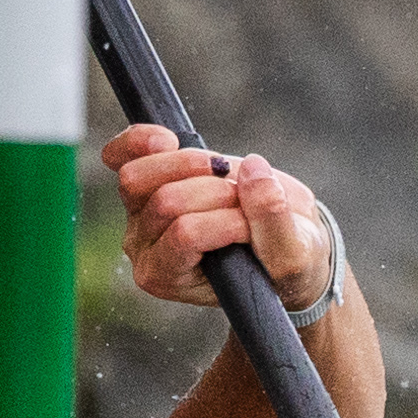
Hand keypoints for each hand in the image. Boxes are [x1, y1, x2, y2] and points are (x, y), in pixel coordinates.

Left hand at [106, 122, 337, 316]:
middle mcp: (144, 247)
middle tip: (245, 198)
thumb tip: (254, 172)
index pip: (186, 235)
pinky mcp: (145, 180)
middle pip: (165, 201)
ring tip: (224, 174)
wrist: (278, 240)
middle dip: (216, 191)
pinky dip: (141, 140)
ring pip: (142, 175)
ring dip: (193, 164)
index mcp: (168, 278)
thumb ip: (275, 224)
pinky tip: (169, 140)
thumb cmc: (282, 260)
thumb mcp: (294, 255)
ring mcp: (139, 213)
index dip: (224, 221)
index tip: (249, 225)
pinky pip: (123, 152)